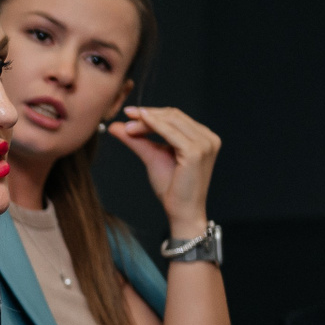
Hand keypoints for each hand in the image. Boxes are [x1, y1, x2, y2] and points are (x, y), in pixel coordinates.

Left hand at [108, 105, 220, 235]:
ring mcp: (205, 144)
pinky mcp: (196, 152)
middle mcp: (209, 138)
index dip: (152, 113)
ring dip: (147, 121)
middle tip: (126, 117)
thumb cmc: (172, 188)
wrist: (182, 212)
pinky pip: (170, 133)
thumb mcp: (152, 157)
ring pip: (171, 121)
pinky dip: (153, 126)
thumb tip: (115, 125)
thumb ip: (137, 140)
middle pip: (173, 115)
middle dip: (147, 116)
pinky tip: (138, 125)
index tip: (129, 113)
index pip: (175, 117)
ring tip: (128, 127)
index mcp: (203, 137)